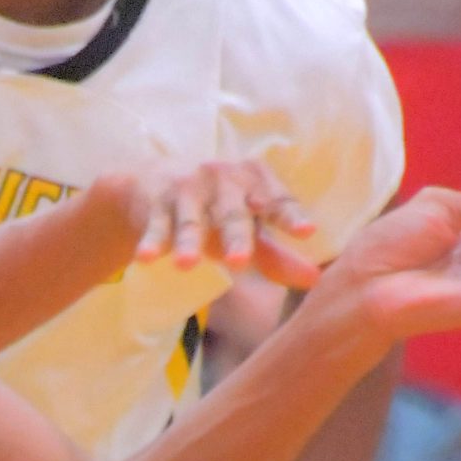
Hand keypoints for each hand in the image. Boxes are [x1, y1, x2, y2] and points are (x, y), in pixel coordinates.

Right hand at [94, 159, 323, 286]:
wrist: (155, 183)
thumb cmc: (215, 210)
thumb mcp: (248, 229)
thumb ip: (278, 257)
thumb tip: (316, 281)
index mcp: (255, 181)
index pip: (276, 202)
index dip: (291, 217)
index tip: (307, 232)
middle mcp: (224, 179)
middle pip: (233, 215)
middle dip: (236, 237)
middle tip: (240, 261)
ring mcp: (188, 188)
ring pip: (191, 222)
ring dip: (188, 243)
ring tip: (186, 265)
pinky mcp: (157, 201)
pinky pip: (155, 226)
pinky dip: (151, 241)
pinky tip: (145, 259)